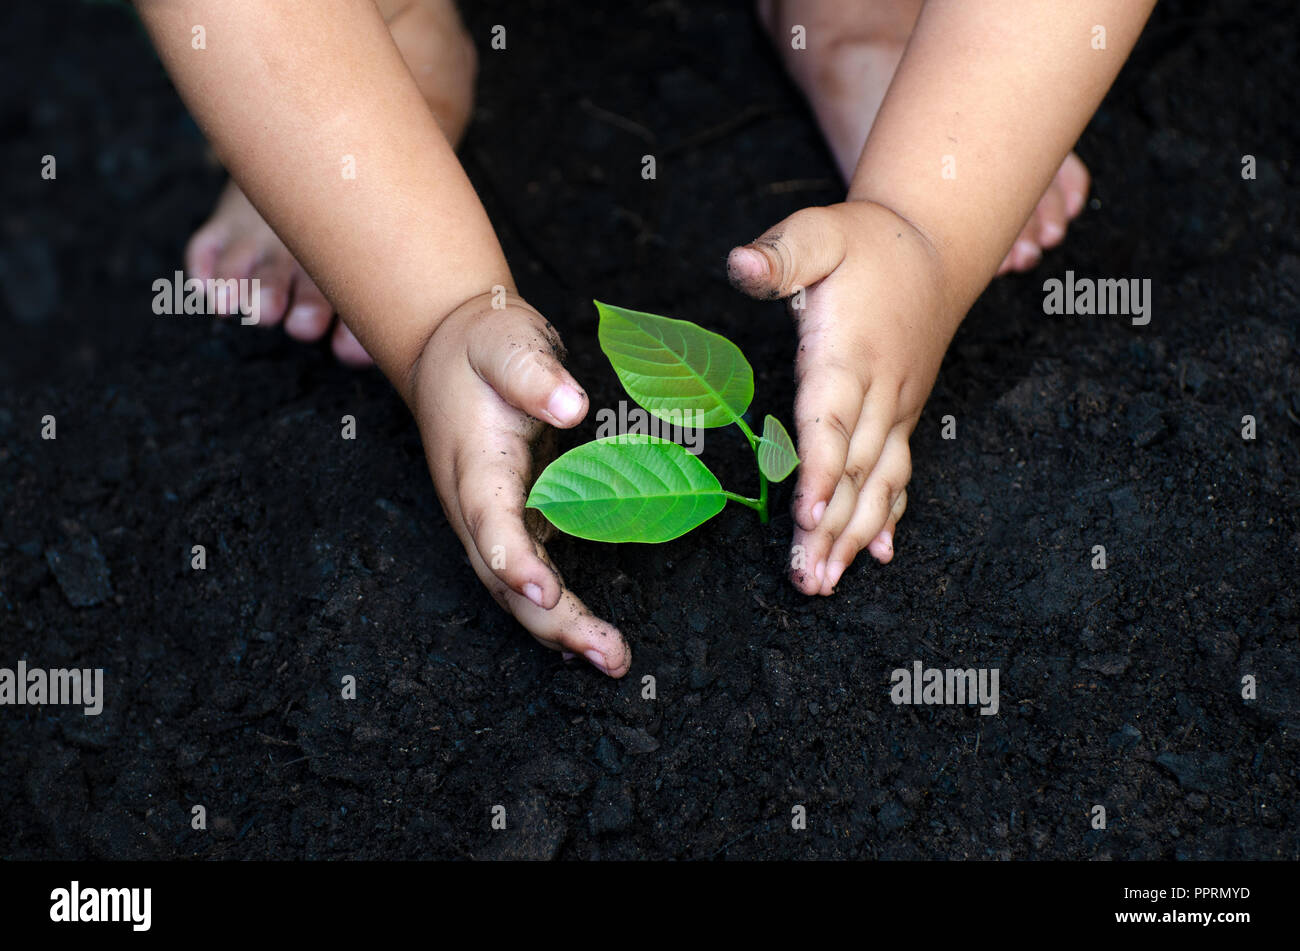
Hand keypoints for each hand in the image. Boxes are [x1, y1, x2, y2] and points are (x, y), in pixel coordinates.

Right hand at [411, 290, 630, 676]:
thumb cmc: (483, 346)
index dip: (513, 558)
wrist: (449, 354)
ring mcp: (491, 524)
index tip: (543, 589)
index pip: (490, 519)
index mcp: (475, 464)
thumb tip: (572, 406)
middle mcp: (476, 507)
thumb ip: (533, 372)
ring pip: (517, 593)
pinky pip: (530, 583)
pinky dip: (558, 617)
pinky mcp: (513, 526)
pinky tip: (591, 645)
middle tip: (609, 654)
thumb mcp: (505, 341)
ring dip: (562, 631)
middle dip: (554, 621)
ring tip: (613, 661)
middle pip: (504, 578)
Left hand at [728, 200, 954, 594]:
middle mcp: (880, 391)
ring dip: (853, 538)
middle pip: (853, 470)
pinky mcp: (903, 417)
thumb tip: (740, 264)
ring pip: (877, 483)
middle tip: (806, 580)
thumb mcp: (819, 230)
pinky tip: (877, 556)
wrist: (935, 246)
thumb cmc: (867, 242)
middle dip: (831, 529)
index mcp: (850, 353)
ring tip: (826, 582)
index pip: (832, 420)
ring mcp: (897, 409)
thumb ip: (781, 254)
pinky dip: (888, 517)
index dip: (820, 470)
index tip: (808, 516)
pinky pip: (898, 473)